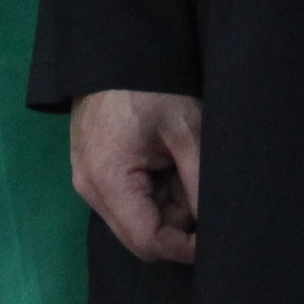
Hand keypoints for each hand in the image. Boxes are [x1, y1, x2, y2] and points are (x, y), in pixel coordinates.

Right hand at [72, 87, 202, 264]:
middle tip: (197, 187)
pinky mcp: (92, 173)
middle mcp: (90, 190)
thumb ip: (200, 183)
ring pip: (137, 220)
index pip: (148, 242)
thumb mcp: (186, 131)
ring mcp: (88, 182)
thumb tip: (215, 228)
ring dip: (168, 206)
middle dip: (177, 223)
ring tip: (181, 166)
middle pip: (141, 236)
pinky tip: (164, 164)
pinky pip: (128, 202)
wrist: (113, 54)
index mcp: (108, 181)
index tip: (216, 236)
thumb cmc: (150, 88)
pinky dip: (154, 193)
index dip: (186, 248)